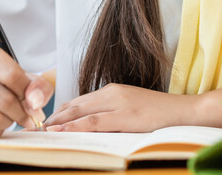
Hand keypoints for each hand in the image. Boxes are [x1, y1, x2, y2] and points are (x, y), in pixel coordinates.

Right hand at [0, 44, 53, 137]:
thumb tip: (36, 102)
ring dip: (9, 122)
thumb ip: (37, 85)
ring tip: (8, 116)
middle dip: (21, 112)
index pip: (12, 76)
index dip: (29, 93)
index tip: (34, 101)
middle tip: (25, 115)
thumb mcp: (20, 75)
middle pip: (4, 100)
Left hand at [44, 83, 199, 132]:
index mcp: (113, 90)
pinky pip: (94, 122)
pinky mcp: (125, 117)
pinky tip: (62, 131)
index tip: (47, 120)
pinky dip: (75, 127)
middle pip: (76, 104)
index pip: (79, 100)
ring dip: (60, 122)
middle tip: (37, 127)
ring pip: (81, 113)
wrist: (184, 112)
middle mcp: (112, 93)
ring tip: (44, 130)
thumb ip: (112, 112)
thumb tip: (91, 124)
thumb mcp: (132, 108)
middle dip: (55, 116)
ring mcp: (118, 104)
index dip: (61, 110)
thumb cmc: (160, 114)